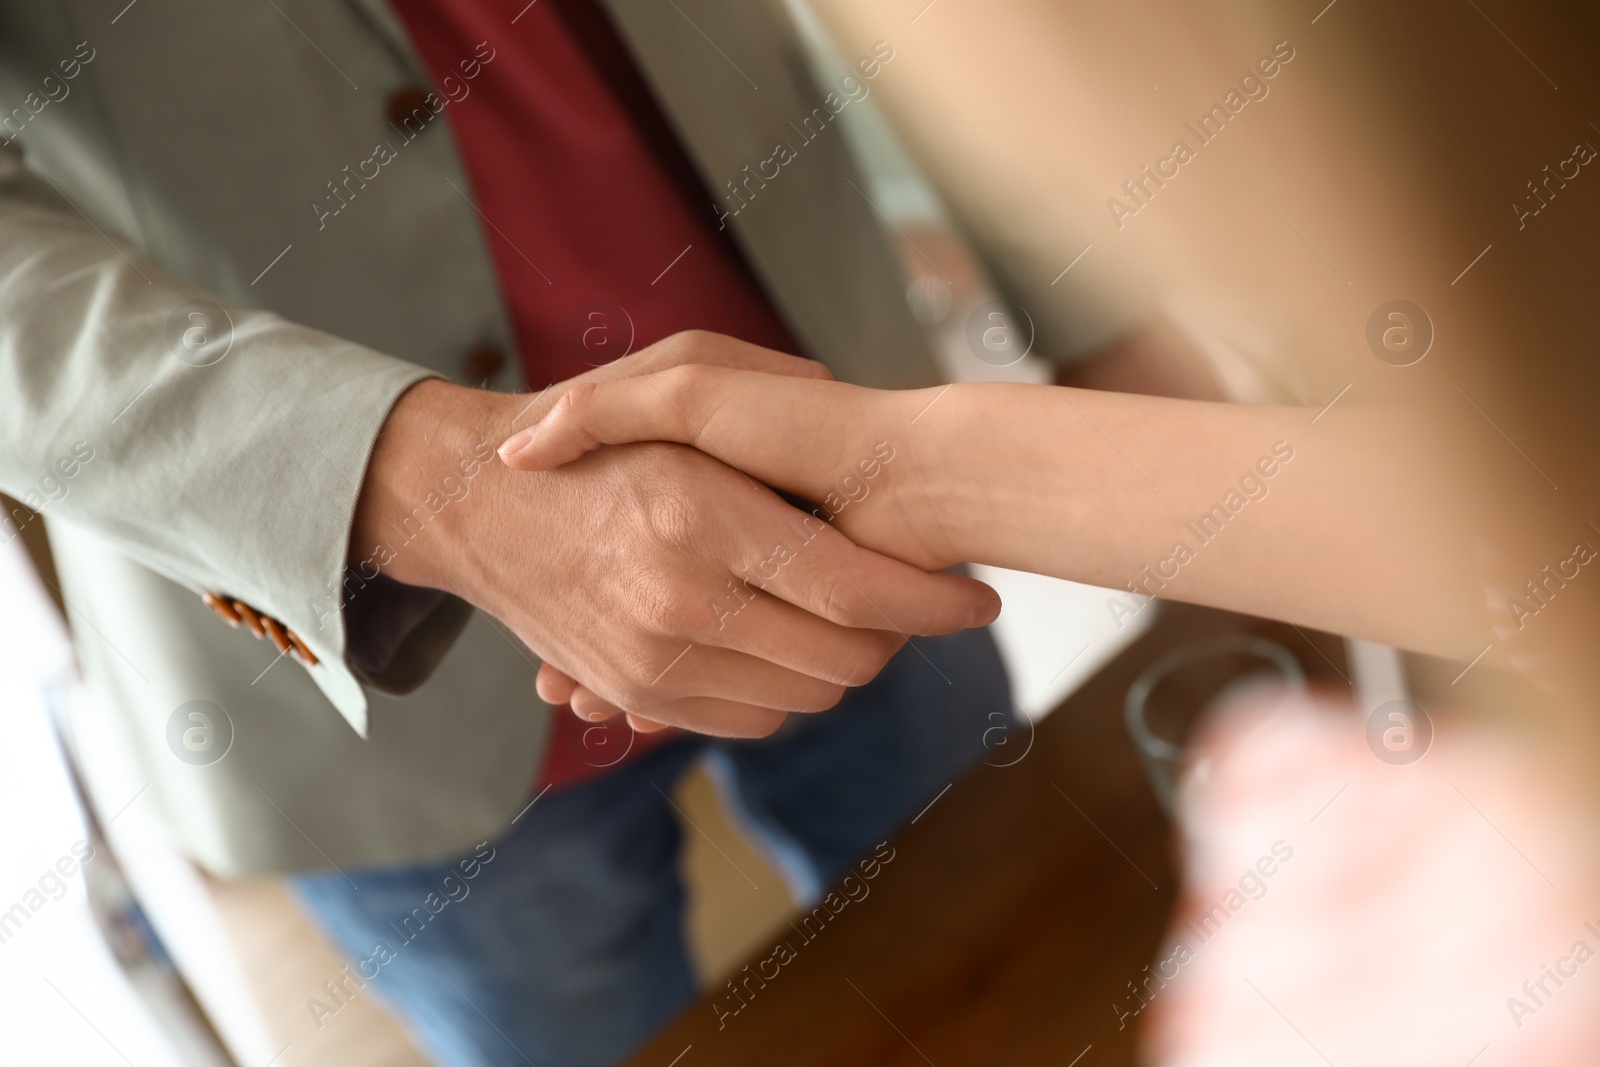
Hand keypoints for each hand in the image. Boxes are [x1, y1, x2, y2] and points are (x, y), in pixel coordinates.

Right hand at [354, 332, 998, 737]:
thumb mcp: (676, 374)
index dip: (934, 602)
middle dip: (902, 640)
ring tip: (858, 620)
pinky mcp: (635, 693)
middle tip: (919, 607)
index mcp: (701, 514)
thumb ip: (772, 380)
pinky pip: (752, 718)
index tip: (980, 601)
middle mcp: (677, 598)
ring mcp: (652, 658)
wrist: (476, 509)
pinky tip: (796, 643)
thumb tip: (858, 401)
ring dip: (849, 666)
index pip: (856, 590)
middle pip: (843, 660)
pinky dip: (791, 691)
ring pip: (805, 697)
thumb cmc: (590, 429)